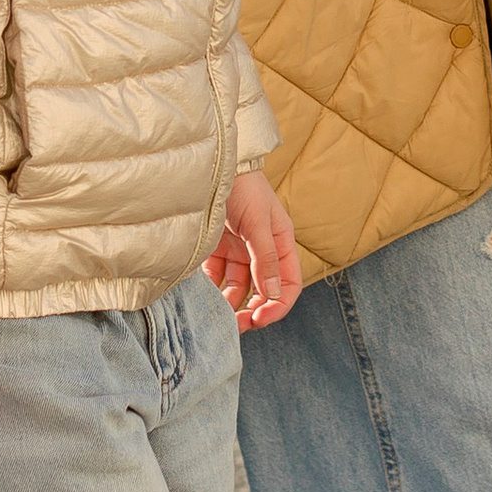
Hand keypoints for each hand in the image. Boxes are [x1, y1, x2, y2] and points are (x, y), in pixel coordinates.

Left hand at [207, 170, 303, 327]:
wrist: (212, 165)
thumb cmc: (243, 187)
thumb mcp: (258, 222)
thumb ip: (265, 258)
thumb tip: (272, 295)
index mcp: (281, 245)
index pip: (287, 286)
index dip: (277, 307)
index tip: (259, 319)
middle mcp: (262, 252)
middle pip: (263, 292)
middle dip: (253, 311)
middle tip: (236, 326)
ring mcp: (239, 251)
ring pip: (239, 289)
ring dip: (232, 305)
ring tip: (218, 317)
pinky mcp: (217, 249)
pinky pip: (216, 278)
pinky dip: (212, 290)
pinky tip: (204, 297)